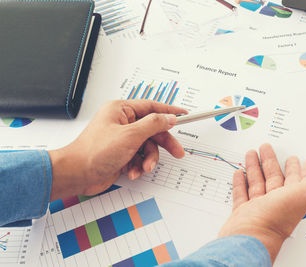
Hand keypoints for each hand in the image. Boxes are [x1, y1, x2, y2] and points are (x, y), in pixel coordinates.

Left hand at [48, 100, 186, 200]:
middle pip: (153, 130)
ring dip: (149, 159)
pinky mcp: (122, 154)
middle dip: (163, 143)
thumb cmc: (95, 151)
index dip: (169, 111)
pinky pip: (140, 158)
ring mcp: (122, 139)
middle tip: (177, 152)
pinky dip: (139, 165)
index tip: (184, 114)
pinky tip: (132, 171)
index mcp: (122, 110)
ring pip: (148, 147)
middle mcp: (123, 123)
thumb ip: (153, 124)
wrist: (77, 174)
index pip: (151, 107)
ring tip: (143, 167)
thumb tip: (168, 117)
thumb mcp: (130, 135)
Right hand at [218, 144, 305, 262]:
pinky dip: (240, 183)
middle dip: (270, 161)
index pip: (294, 180)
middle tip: (266, 148)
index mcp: (291, 200)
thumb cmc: (273, 220)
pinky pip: (241, 194)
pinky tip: (239, 173)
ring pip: (256, 183)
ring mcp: (258, 208)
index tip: (292, 157)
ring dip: (254, 168)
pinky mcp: (242, 212)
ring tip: (251, 154)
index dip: (294, 167)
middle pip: (273, 178)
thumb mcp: (302, 195)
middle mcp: (275, 204)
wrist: (248, 238)